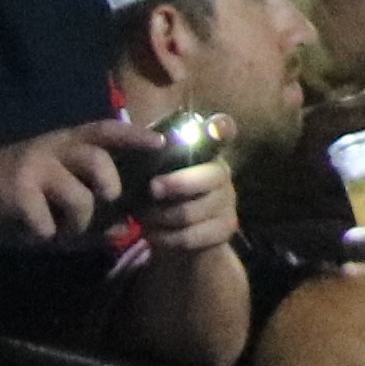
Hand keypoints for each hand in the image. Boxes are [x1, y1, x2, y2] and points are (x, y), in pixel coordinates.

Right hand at [0, 119, 145, 241]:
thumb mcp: (49, 193)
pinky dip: (45, 235)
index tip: (161, 143)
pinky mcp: (15, 191)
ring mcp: (32, 167)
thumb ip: (88, 209)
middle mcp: (50, 148)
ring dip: (77, 223)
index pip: (104, 129)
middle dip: (109, 182)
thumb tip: (126, 228)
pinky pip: (47, 222)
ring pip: (78, 196)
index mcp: (62, 143)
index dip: (134, 135)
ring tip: (65, 231)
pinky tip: (32, 233)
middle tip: (110, 199)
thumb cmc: (9, 192)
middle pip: (96, 157)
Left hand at [130, 134, 240, 261]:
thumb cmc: (160, 196)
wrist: (176, 236)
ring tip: (141, 217)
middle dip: (177, 183)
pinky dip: (164, 238)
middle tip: (152, 188)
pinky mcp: (224, 229)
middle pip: (209, 177)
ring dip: (159, 217)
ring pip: (190, 211)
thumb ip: (151, 160)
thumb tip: (136, 149)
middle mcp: (223, 173)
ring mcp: (228, 203)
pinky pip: (189, 237)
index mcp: (207, 151)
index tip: (216, 127)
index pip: (223, 132)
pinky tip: (151, 234)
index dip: (222, 128)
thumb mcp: (154, 174)